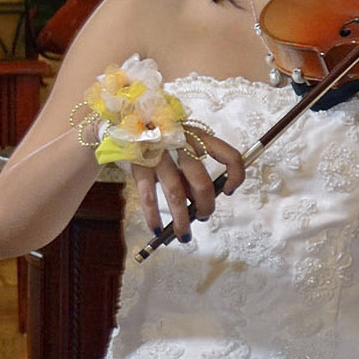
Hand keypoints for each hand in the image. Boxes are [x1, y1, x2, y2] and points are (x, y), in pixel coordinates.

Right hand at [140, 123, 240, 239]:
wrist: (123, 123)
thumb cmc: (160, 140)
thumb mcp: (182, 147)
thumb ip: (191, 171)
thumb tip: (198, 201)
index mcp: (199, 137)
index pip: (230, 156)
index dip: (236, 176)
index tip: (228, 191)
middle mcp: (181, 144)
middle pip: (202, 183)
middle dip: (205, 206)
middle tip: (202, 216)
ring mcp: (159, 154)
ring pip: (176, 194)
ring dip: (182, 220)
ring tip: (183, 235)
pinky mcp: (139, 164)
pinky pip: (148, 196)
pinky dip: (153, 216)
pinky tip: (157, 229)